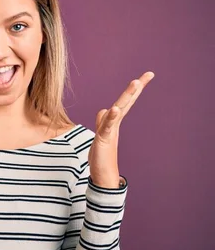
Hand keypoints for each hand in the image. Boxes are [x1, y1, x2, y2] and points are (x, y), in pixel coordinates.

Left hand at [88, 71, 154, 187]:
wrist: (103, 174)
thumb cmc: (102, 155)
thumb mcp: (101, 134)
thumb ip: (103, 121)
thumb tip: (105, 109)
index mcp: (114, 121)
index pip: (125, 102)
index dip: (133, 90)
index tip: (145, 77)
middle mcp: (115, 124)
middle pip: (126, 102)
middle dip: (135, 89)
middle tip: (147, 75)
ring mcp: (111, 131)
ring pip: (119, 110)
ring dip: (127, 97)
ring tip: (136, 83)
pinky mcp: (104, 139)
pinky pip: (108, 126)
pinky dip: (112, 117)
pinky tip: (115, 108)